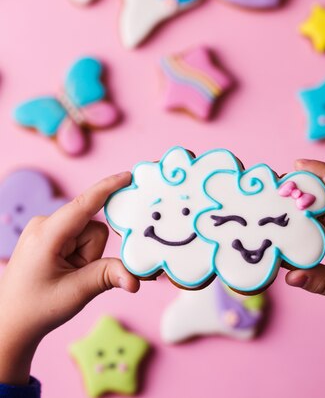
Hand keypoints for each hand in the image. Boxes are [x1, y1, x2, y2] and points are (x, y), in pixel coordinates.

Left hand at [0, 172, 139, 383]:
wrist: (10, 324)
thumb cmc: (36, 309)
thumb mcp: (74, 293)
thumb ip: (107, 276)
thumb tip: (136, 277)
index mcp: (46, 234)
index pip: (84, 204)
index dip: (108, 188)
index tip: (128, 176)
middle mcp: (44, 224)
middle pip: (92, 226)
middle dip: (93, 253)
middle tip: (77, 276)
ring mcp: (45, 229)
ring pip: (88, 234)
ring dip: (87, 257)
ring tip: (68, 277)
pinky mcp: (49, 236)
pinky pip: (79, 238)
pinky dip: (81, 255)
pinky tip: (65, 272)